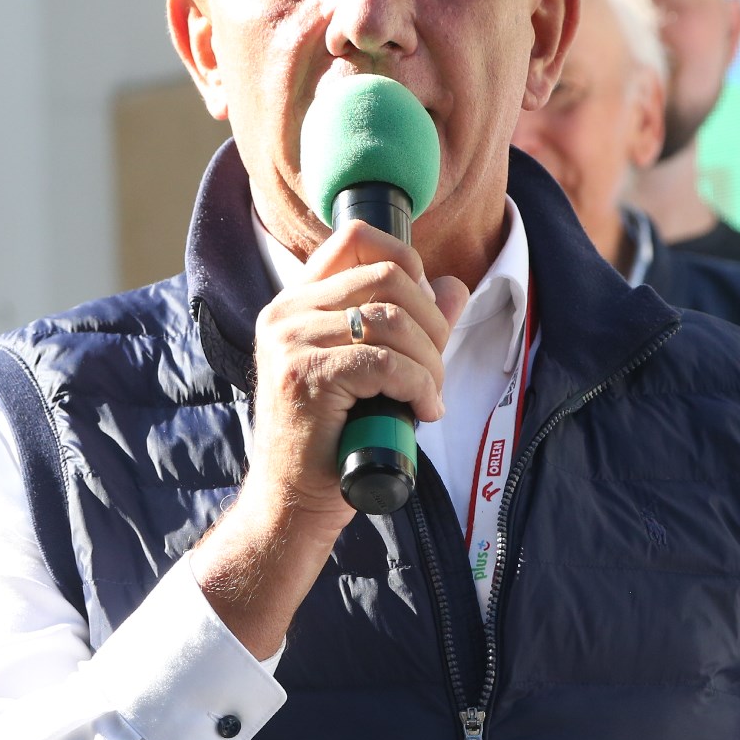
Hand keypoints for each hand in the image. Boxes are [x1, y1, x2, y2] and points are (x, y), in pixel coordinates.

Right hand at [193, 217, 467, 654]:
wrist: (292, 502)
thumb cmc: (333, 439)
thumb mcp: (372, 372)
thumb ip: (409, 325)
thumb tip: (454, 285)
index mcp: (296, 301)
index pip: (355, 237)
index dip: (407, 260)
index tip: (427, 309)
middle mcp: (286, 312)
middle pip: (387, 275)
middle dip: (432, 322)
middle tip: (437, 368)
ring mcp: (289, 341)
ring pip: (390, 319)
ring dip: (429, 359)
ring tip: (431, 395)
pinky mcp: (304, 376)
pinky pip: (383, 361)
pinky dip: (417, 384)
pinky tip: (423, 408)